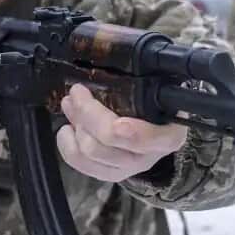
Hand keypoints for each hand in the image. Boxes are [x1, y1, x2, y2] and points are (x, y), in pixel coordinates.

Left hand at [56, 84, 187, 182]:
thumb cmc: (158, 105)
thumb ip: (144, 80)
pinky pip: (81, 165)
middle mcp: (149, 155)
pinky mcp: (110, 174)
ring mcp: (129, 168)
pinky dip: (67, 145)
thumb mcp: (160, 90)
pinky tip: (67, 130)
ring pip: (90, 152)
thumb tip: (109, 59)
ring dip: (76, 124)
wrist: (161, 128)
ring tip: (71, 105)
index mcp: (168, 135)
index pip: (149, 140)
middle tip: (78, 91)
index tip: (117, 123)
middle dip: (87, 112)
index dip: (132, 133)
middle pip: (109, 141)